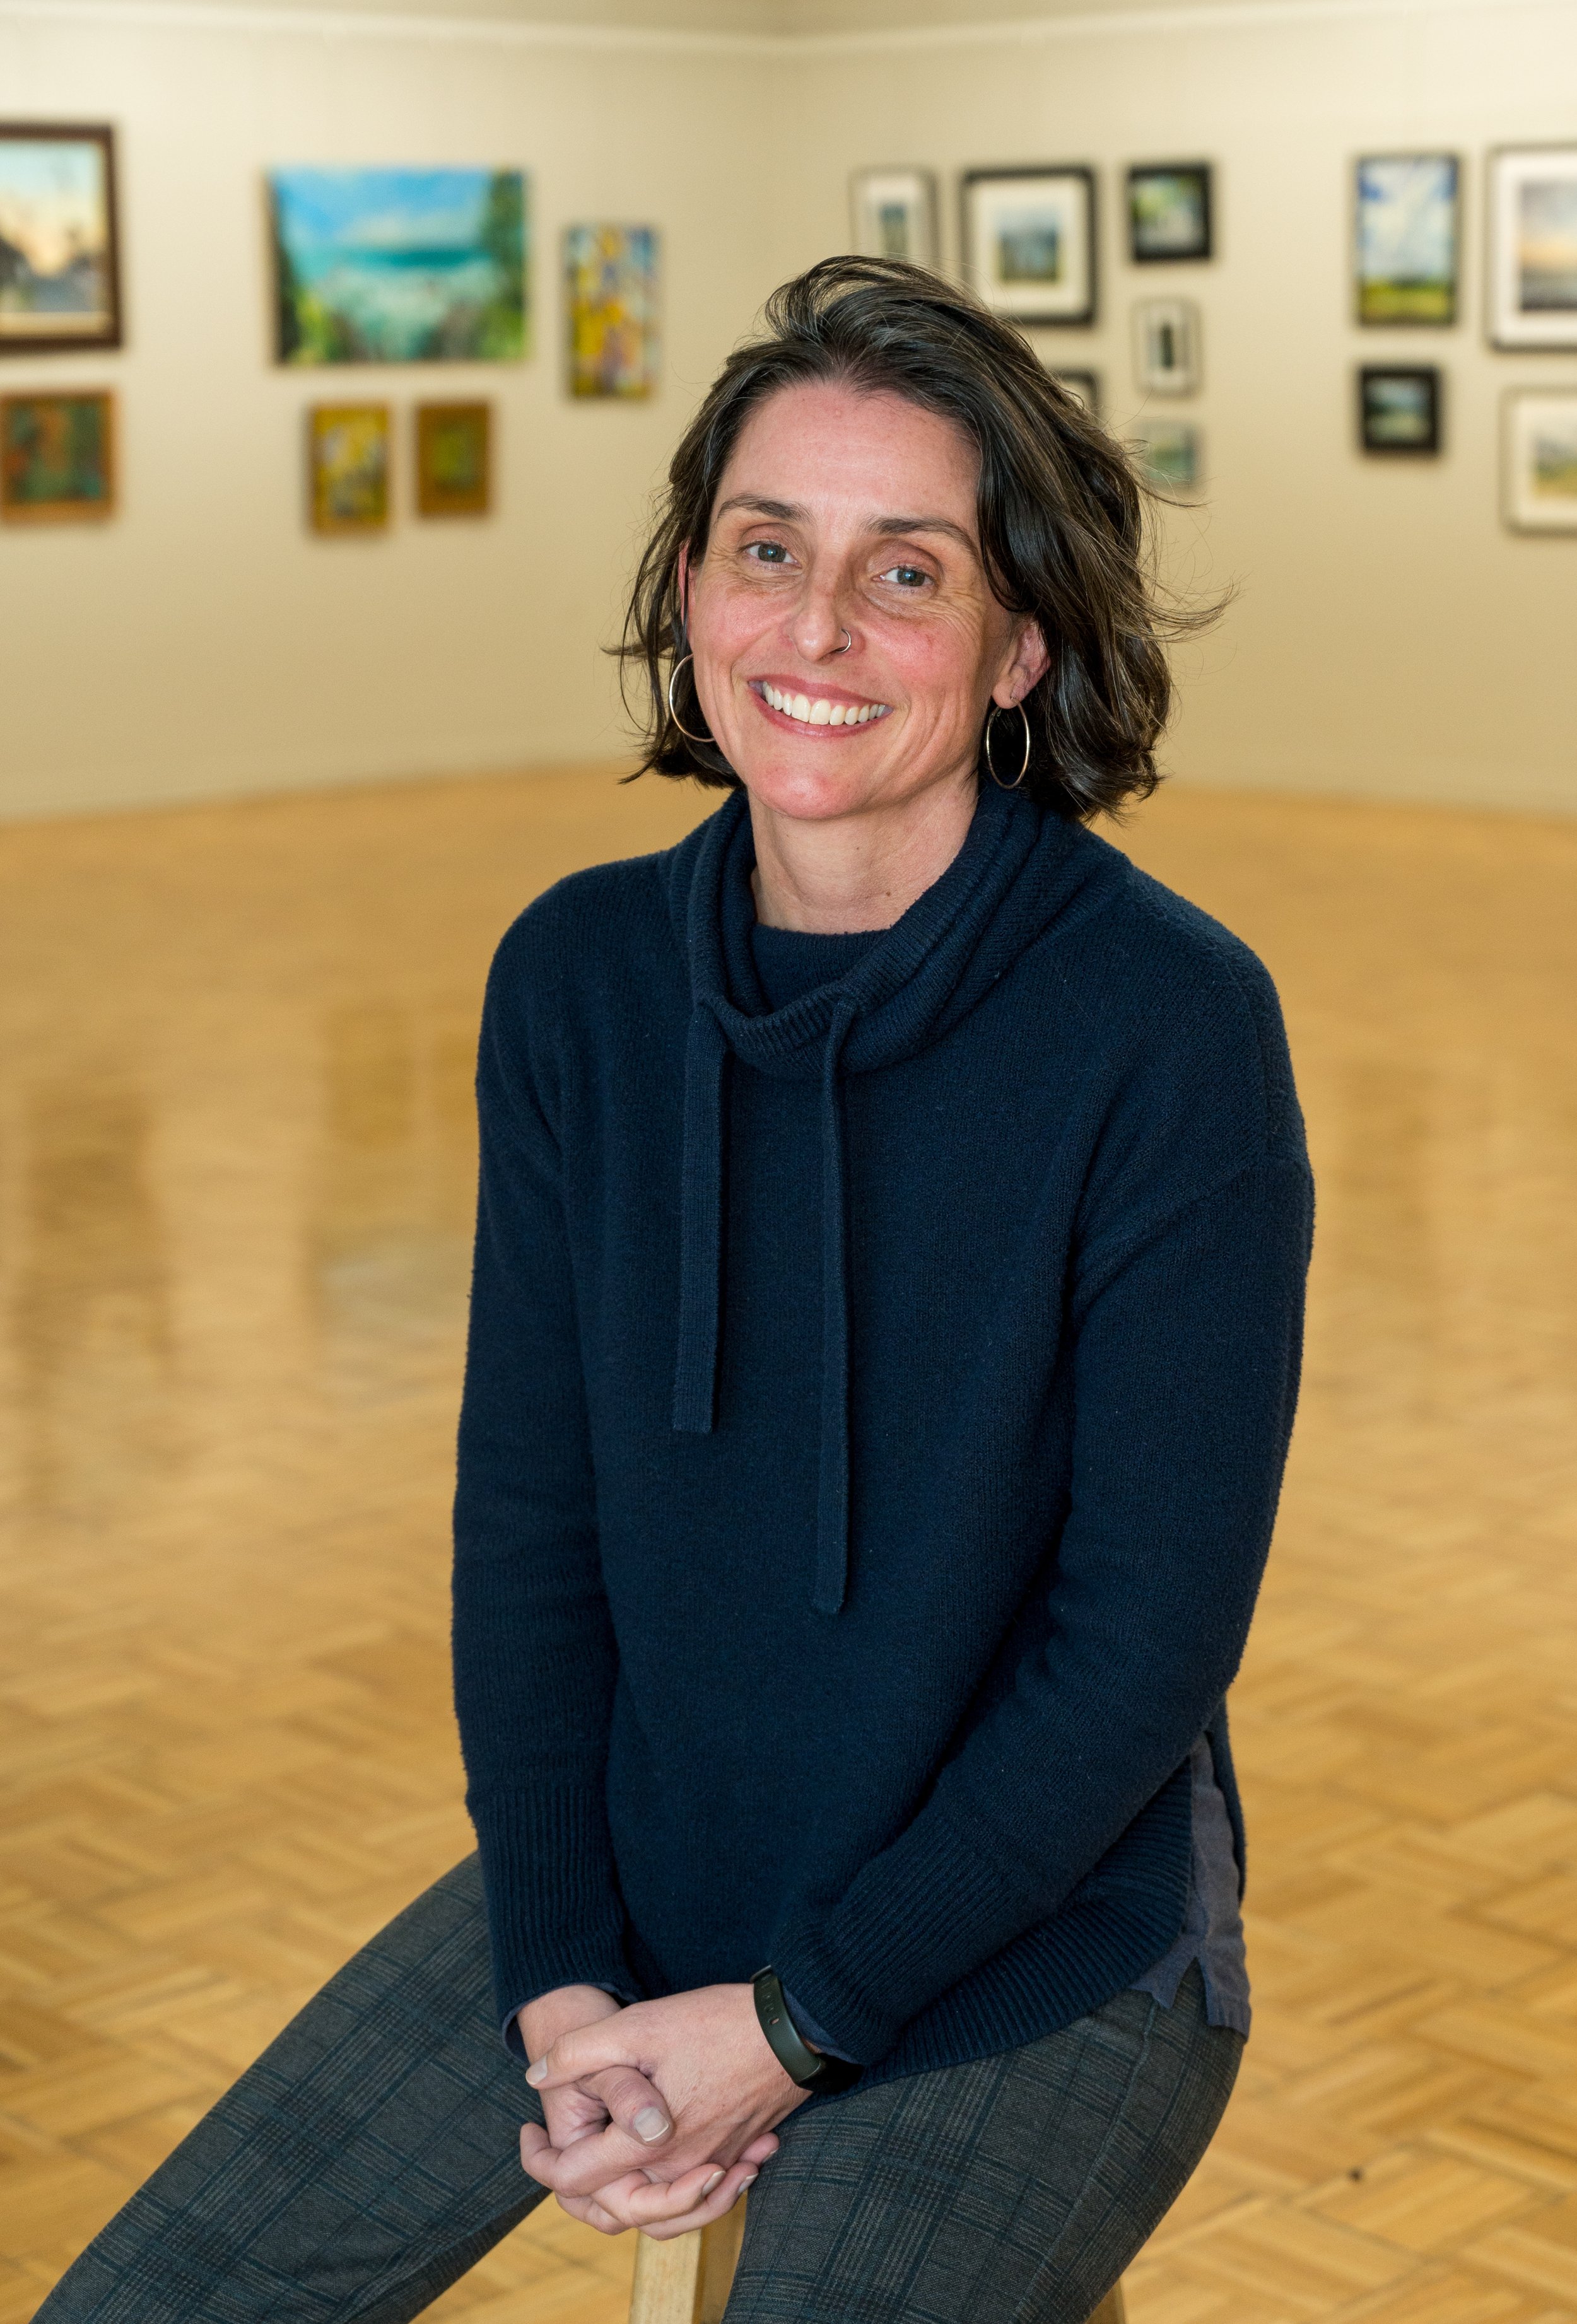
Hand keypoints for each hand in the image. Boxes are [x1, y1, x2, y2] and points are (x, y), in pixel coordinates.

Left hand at [520, 1983, 803, 2238]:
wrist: (794, 2029)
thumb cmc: (715, 2024)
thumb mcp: (638, 2025)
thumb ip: (579, 2053)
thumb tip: (534, 2075)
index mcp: (645, 2145)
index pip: (572, 2180)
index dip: (537, 2159)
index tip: (525, 2130)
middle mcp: (678, 2169)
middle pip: (613, 2208)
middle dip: (577, 2185)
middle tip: (554, 2146)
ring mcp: (712, 2166)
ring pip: (656, 2208)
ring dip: (624, 2191)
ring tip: (601, 2152)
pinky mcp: (737, 2155)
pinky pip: (695, 2190)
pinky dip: (669, 2180)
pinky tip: (655, 2141)